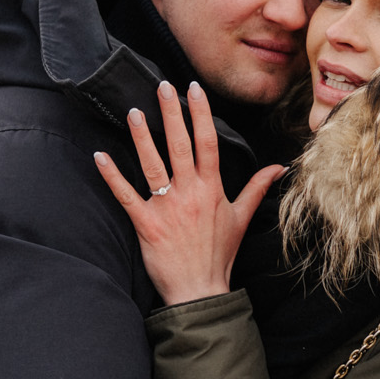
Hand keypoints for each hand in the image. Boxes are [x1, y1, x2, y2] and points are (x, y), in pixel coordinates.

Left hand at [93, 81, 284, 305]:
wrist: (200, 292)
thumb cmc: (219, 255)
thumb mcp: (241, 218)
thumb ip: (257, 189)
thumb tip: (278, 167)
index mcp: (213, 189)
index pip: (208, 143)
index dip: (200, 114)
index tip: (193, 89)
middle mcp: (191, 193)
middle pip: (180, 145)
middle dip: (171, 113)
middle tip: (162, 86)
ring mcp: (167, 208)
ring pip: (152, 165)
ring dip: (142, 137)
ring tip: (134, 112)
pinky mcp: (146, 224)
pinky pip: (126, 195)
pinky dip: (112, 175)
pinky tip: (100, 156)